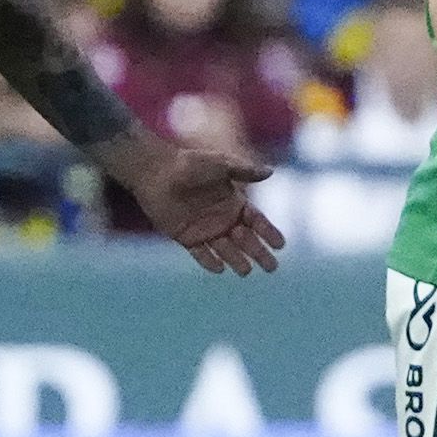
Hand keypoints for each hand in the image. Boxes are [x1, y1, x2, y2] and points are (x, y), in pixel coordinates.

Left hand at [121, 137, 285, 272]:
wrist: (155, 171)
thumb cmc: (189, 164)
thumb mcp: (219, 164)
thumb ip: (243, 170)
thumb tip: (270, 172)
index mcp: (234, 202)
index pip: (257, 221)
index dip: (269, 233)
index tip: (280, 245)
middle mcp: (223, 219)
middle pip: (246, 240)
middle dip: (259, 253)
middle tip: (271, 267)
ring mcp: (205, 229)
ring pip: (226, 250)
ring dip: (236, 260)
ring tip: (246, 271)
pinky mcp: (186, 237)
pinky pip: (201, 253)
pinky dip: (209, 261)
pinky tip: (220, 268)